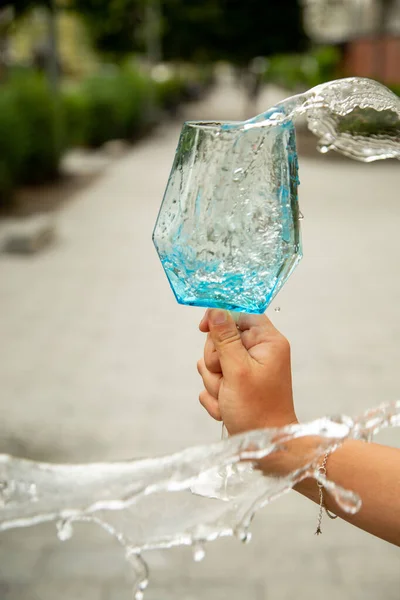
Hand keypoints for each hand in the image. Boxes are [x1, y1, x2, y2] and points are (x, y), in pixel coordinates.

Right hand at [197, 309, 297, 434]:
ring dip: (214, 382)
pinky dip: (214, 395)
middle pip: (221, 338)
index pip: (241, 314)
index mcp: (267, 342)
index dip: (220, 318)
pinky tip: (226, 406)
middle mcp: (258, 353)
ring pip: (212, 361)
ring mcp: (245, 370)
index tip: (203, 328)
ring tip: (227, 397)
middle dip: (216, 362)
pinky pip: (212, 380)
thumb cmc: (257, 410)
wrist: (263, 443)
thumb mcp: (238, 370)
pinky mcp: (234, 385)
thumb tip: (216, 310)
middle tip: (226, 379)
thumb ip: (225, 338)